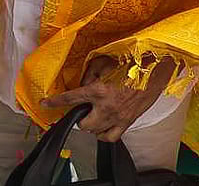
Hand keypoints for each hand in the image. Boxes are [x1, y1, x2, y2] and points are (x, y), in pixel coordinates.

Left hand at [40, 56, 174, 141]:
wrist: (153, 70)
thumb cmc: (128, 62)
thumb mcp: (102, 61)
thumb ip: (88, 74)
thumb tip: (82, 86)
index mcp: (98, 90)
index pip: (70, 99)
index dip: (54, 102)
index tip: (44, 104)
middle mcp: (107, 107)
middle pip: (84, 124)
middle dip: (78, 119)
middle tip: (80, 110)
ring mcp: (119, 117)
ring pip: (97, 133)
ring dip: (91, 126)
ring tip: (92, 116)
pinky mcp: (129, 122)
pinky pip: (112, 137)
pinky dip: (104, 134)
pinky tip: (103, 126)